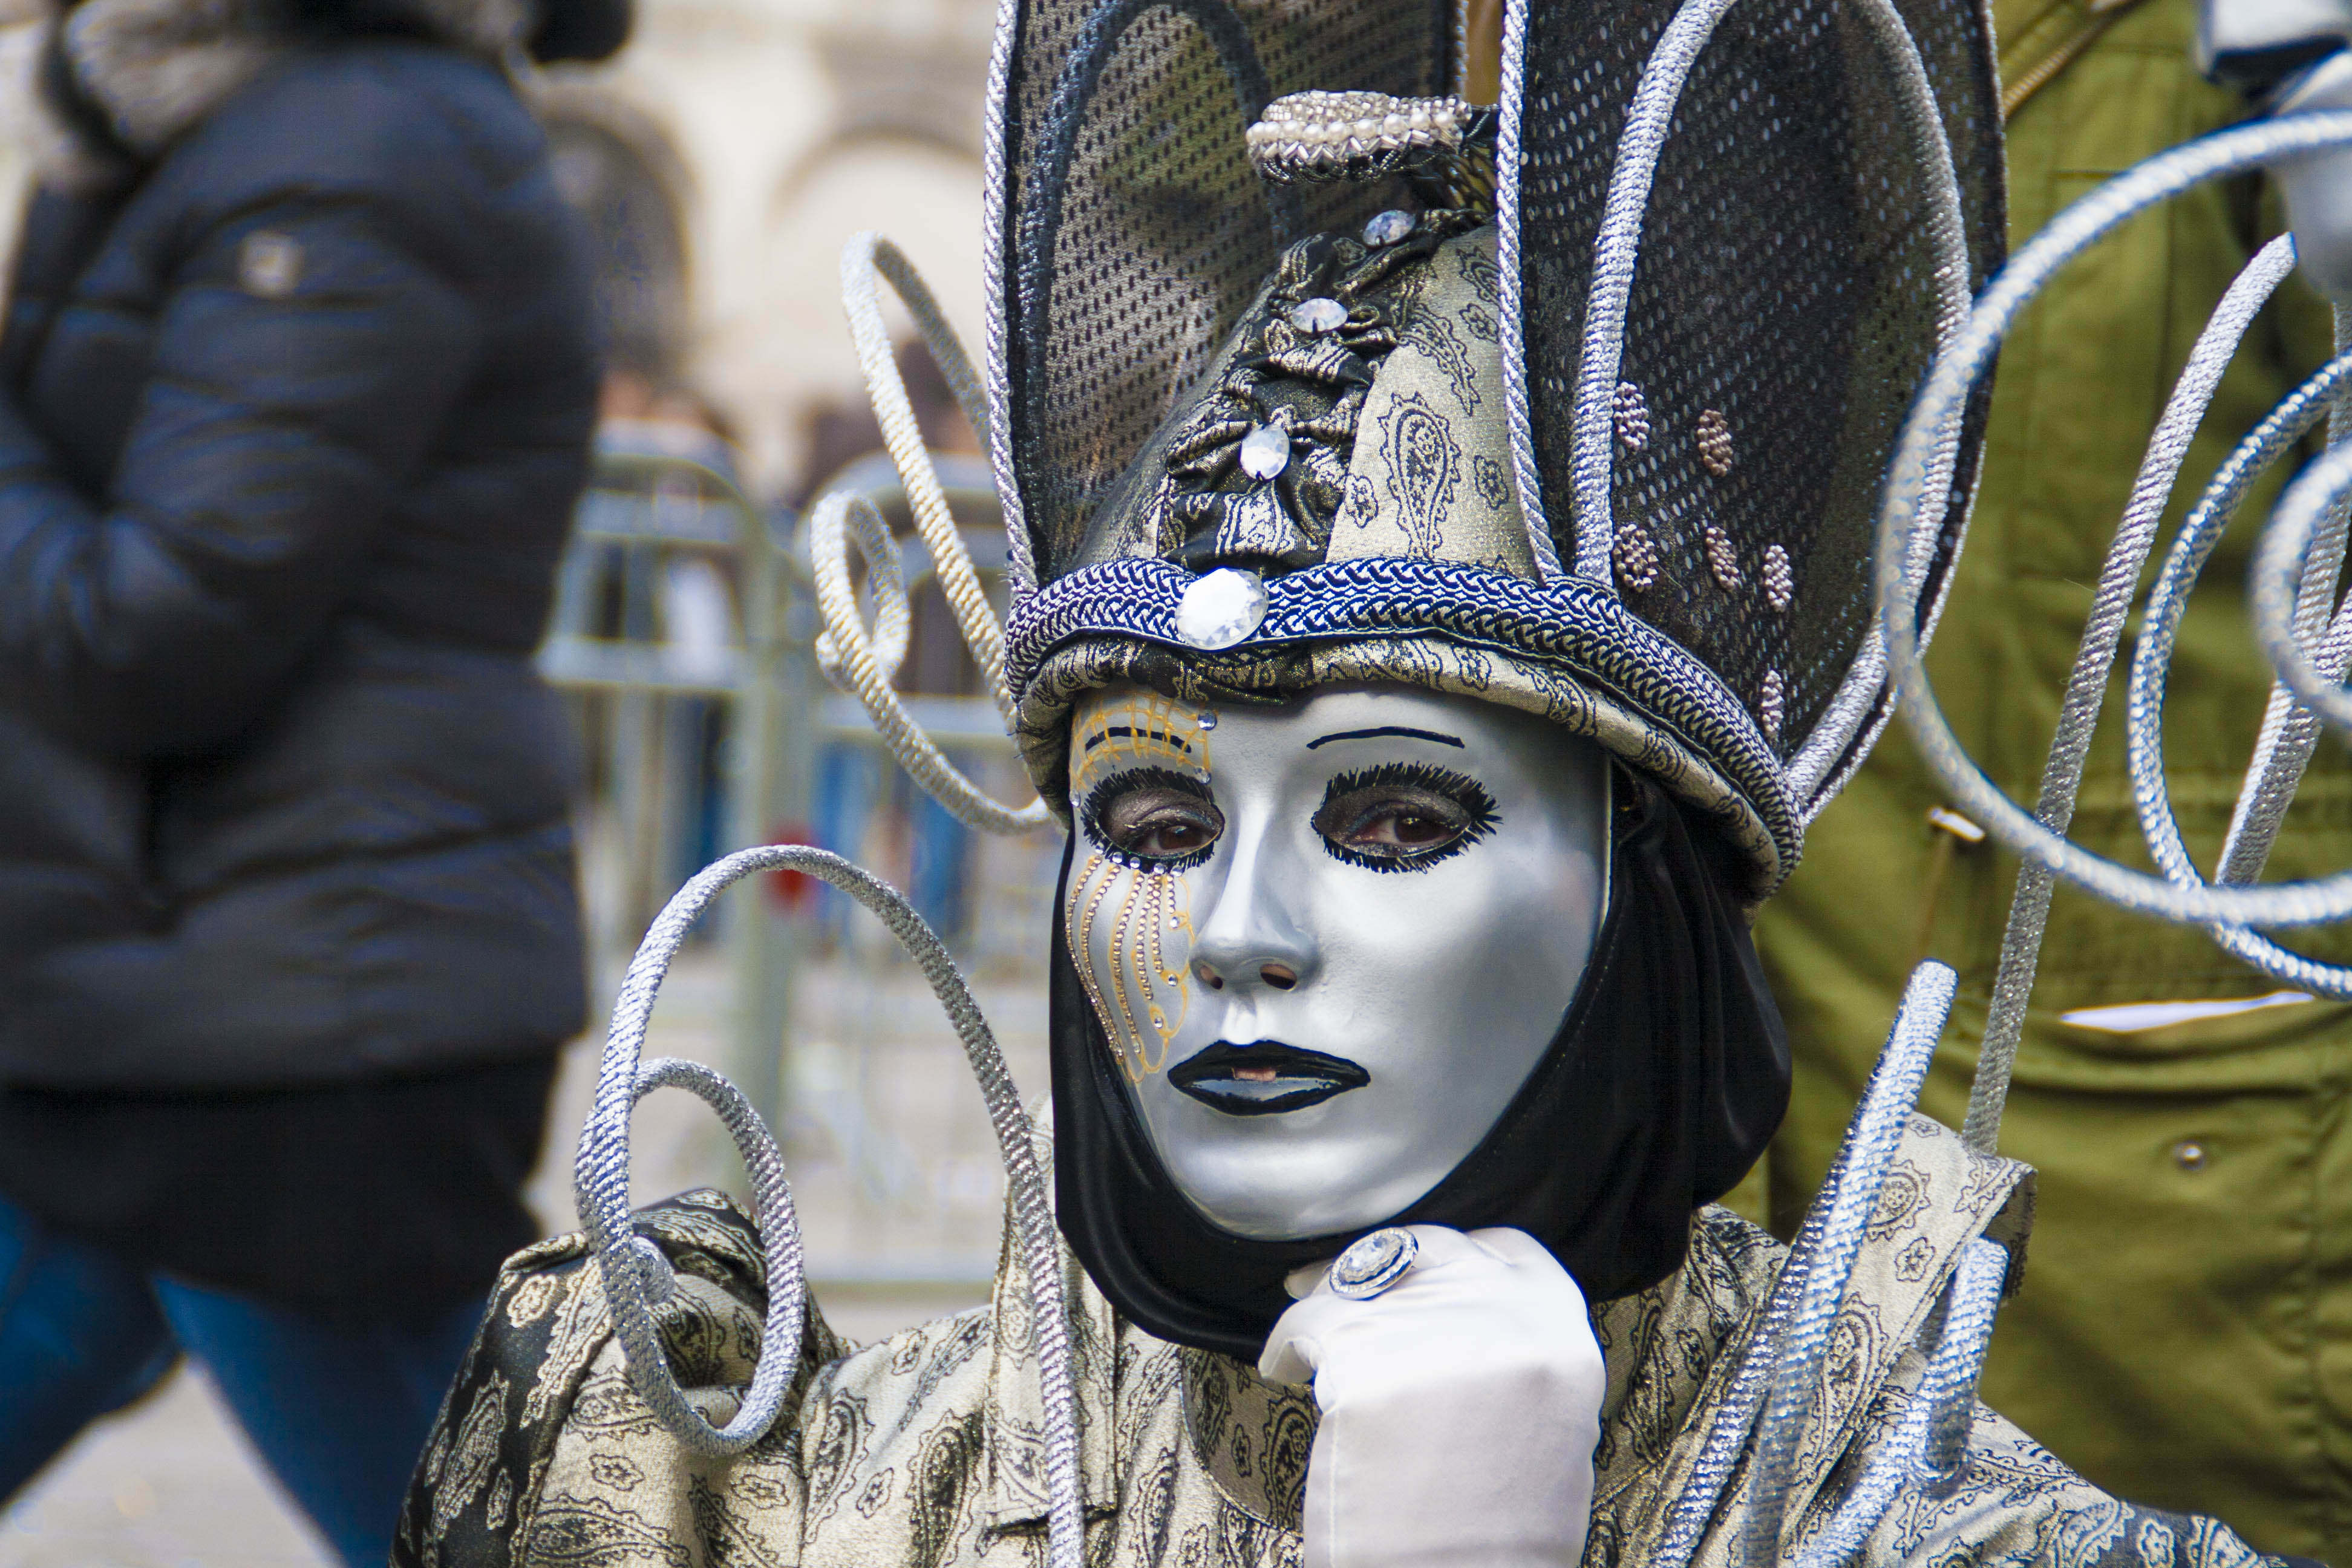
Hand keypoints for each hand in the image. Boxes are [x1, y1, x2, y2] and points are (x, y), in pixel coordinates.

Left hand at [1258, 1226, 1603, 1567]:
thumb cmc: (1507, 1528)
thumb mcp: (1550, 1426)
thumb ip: (1517, 1358)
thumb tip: (1465, 1331)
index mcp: (1558, 1329)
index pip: (1512, 1253)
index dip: (1468, 1257)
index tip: (1436, 1268)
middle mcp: (1499, 1306)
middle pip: (1435, 1248)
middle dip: (1393, 1265)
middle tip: (1354, 1285)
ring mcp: (1428, 1318)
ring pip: (1365, 1272)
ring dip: (1332, 1290)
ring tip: (1306, 1311)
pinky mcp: (1360, 1343)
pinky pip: (1308, 1319)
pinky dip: (1287, 1341)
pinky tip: (1281, 1365)